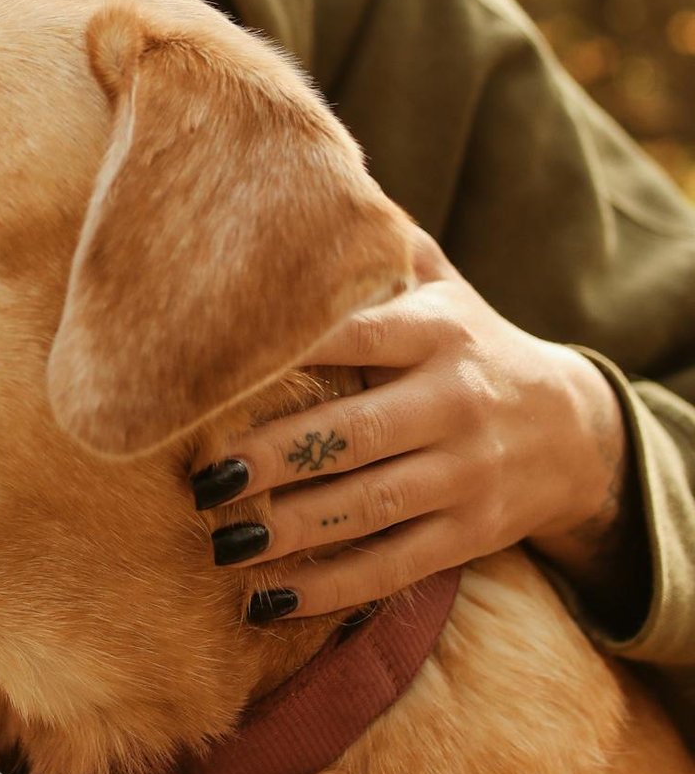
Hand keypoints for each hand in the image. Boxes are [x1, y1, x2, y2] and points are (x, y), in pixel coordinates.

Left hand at [189, 230, 637, 625]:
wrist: (574, 428)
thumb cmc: (469, 345)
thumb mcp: (440, 287)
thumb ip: (377, 246)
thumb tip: (304, 173)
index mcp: (433, 331)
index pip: (350, 335)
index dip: (279, 354)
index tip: (205, 373)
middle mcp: (452, 400)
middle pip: (348, 433)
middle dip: (269, 460)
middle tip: (199, 480)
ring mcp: (464, 472)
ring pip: (366, 506)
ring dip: (288, 530)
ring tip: (220, 542)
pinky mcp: (470, 533)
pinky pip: (392, 565)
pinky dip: (328, 589)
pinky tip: (266, 599)